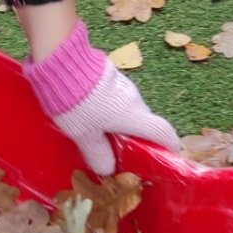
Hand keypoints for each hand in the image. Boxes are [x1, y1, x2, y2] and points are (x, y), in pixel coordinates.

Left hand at [24, 20, 181, 176]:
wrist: (62, 63)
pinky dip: (109, 107)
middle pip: (144, 120)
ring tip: (99, 132)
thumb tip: (108, 169)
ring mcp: (123, 83)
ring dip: (120, 120)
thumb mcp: (84, 135)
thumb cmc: (78, 104)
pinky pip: (116, 95)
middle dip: (137, 135)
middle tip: (121, 149)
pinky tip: (90, 112)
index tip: (170, 153)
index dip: (169, 144)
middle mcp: (134, 98)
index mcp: (133, 116)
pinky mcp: (109, 73)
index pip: (162, 131)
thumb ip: (98, 153)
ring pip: (128, 107)